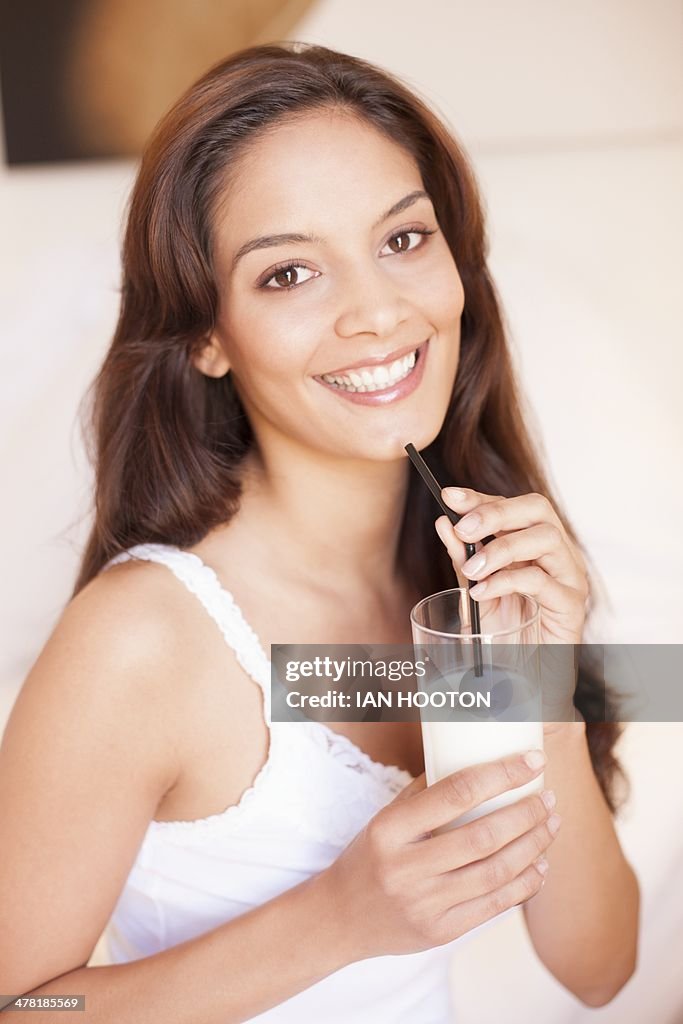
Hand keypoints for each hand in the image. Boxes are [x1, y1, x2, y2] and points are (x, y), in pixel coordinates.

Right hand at [323, 751, 559, 959]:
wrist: (341, 917)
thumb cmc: (370, 856)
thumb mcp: (385, 818)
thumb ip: (426, 793)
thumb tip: (477, 761)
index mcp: (390, 829)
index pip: (456, 793)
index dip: (501, 775)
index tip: (532, 761)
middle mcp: (406, 867)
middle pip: (484, 837)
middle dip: (526, 814)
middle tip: (548, 798)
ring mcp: (424, 904)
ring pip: (496, 872)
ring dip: (533, 846)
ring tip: (550, 824)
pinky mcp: (440, 932)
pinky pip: (495, 906)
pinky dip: (525, 882)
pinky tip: (539, 864)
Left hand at [435, 488, 588, 727]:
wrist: (525, 682)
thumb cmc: (504, 634)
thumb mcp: (477, 589)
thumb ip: (464, 557)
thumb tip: (445, 522)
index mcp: (536, 544)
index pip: (513, 506)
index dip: (481, 497)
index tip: (449, 496)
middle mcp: (558, 554)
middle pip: (538, 509)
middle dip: (497, 511)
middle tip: (463, 527)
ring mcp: (570, 578)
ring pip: (545, 538)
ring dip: (502, 548)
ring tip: (471, 568)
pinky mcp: (571, 606)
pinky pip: (542, 581)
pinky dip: (507, 581)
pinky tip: (482, 592)